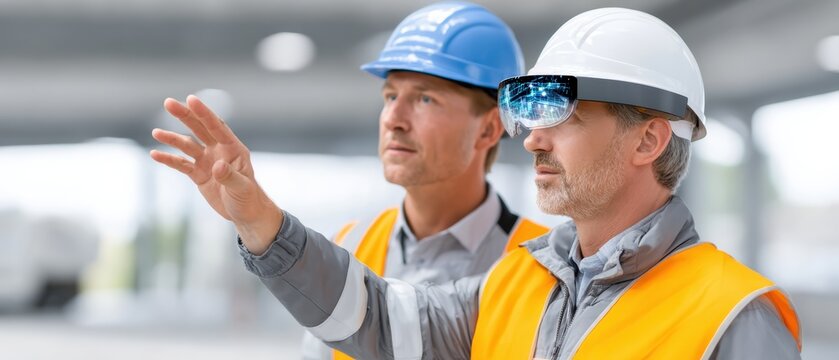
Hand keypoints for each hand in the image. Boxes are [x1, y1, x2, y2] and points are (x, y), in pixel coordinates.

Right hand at [150, 95, 281, 253]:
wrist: (245, 214)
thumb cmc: (249, 199)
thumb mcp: (242, 188)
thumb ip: (229, 177)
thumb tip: (216, 166)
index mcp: (233, 149)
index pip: (217, 127)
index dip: (204, 113)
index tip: (190, 99)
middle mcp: (219, 151)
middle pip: (200, 129)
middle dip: (185, 116)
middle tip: (168, 103)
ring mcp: (208, 161)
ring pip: (187, 145)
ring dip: (172, 138)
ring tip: (156, 132)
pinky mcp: (199, 174)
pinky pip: (182, 164)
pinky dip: (169, 159)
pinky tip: (155, 154)